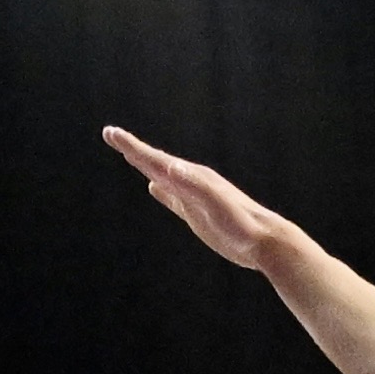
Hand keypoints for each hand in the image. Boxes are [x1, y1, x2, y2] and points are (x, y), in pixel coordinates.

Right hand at [102, 127, 299, 268]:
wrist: (263, 241)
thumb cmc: (240, 223)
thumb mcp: (215, 203)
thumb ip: (194, 185)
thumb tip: (169, 167)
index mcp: (192, 177)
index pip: (155, 159)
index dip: (132, 147)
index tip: (111, 132)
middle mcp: (191, 181)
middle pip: (155, 161)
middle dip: (132, 149)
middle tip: (111, 134)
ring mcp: (193, 197)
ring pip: (162, 176)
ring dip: (145, 165)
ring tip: (130, 154)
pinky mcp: (197, 213)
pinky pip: (172, 197)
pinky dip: (161, 189)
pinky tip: (154, 187)